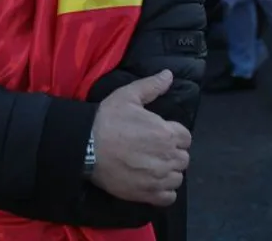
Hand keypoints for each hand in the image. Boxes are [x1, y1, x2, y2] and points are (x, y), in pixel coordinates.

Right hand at [91, 70, 190, 205]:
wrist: (86, 147)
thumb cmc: (108, 119)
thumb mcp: (128, 96)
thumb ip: (152, 86)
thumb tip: (169, 75)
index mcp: (166, 133)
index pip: (185, 137)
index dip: (173, 134)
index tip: (159, 133)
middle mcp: (167, 157)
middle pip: (183, 158)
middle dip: (172, 152)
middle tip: (153, 148)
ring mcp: (158, 178)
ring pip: (177, 178)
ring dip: (169, 171)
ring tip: (152, 165)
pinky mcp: (147, 194)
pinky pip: (168, 197)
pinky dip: (164, 191)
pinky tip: (152, 181)